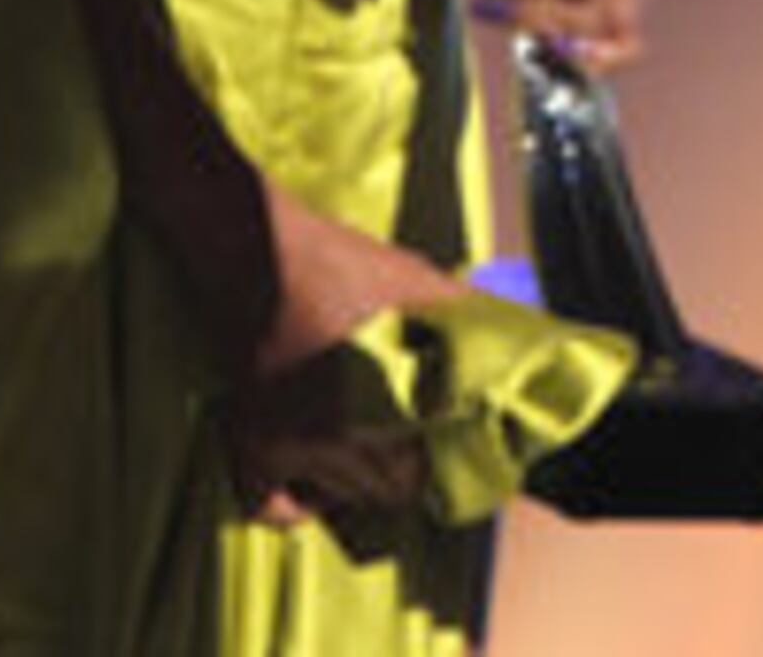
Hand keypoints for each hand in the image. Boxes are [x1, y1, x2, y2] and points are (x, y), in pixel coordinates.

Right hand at [221, 181, 482, 520]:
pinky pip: (274, 508)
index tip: (446, 446)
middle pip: (393, 490)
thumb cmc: (344, 266)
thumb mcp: (421, 286)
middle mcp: (343, 435)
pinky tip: (316, 479)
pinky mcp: (251, 446)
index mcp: (392, 399)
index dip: (445, 459)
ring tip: (373, 448)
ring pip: (344, 500)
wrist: (259, 254)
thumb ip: (465, 325)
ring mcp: (292, 447)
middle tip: (413, 445)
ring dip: (362, 484)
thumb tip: (511, 353)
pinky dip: (297, 504)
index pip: (432, 468)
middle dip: (409, 471)